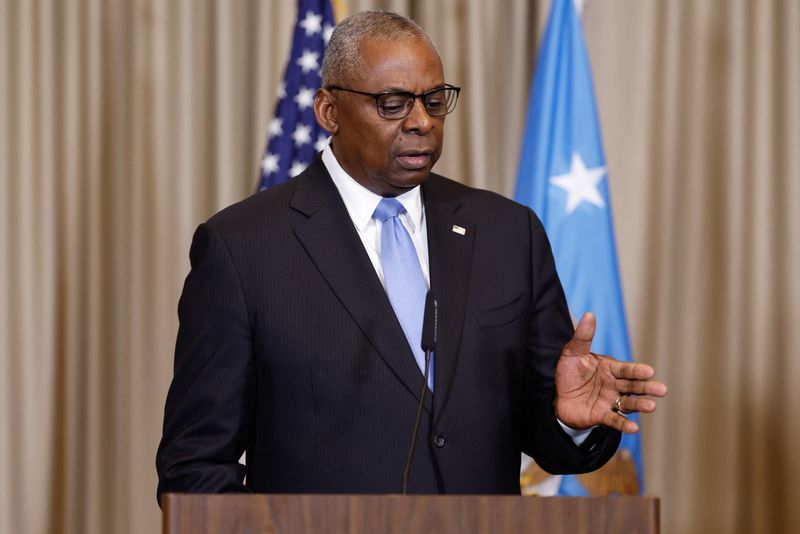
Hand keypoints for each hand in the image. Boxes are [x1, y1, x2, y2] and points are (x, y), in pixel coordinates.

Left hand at [554, 312, 667, 433]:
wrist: (558, 396)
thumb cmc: (569, 372)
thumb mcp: (572, 353)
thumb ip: (583, 337)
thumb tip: (589, 314)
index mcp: (610, 369)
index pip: (626, 369)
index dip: (637, 370)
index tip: (649, 371)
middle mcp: (614, 385)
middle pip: (633, 386)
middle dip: (647, 387)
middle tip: (661, 390)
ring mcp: (610, 401)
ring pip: (629, 403)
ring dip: (640, 405)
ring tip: (651, 406)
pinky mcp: (602, 416)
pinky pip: (614, 420)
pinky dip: (624, 425)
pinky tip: (634, 429)